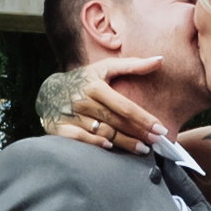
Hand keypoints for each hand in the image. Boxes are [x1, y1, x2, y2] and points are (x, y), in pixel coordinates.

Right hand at [53, 65, 177, 159]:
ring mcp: (71, 116)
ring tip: (143, 149)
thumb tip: (161, 60)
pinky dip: (95, 143)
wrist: (49, 91)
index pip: (125, 106)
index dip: (144, 119)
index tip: (161, 129)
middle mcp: (83, 102)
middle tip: (156, 142)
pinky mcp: (60, 128)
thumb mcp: (105, 68)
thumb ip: (133, 65)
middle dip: (138, 133)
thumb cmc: (85, 80)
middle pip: (116, 121)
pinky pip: (80, 139)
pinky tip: (111, 148)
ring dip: (124, 142)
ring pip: (102, 133)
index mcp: (95, 87)